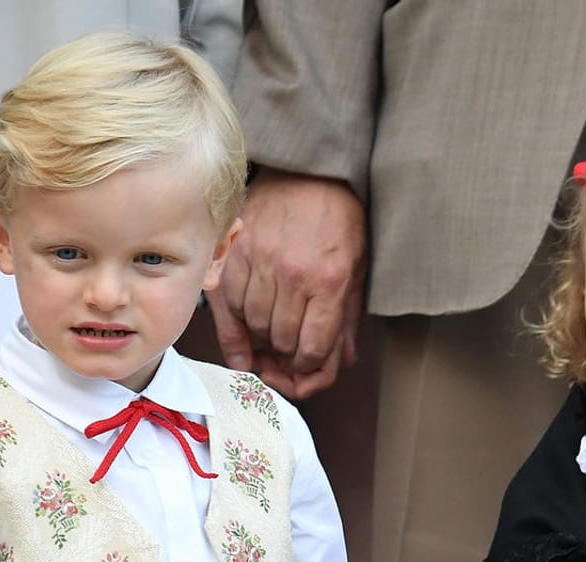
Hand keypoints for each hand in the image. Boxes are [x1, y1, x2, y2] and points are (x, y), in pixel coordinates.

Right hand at [206, 168, 365, 399]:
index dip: (308, 366)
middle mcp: (293, 275)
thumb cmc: (336, 218)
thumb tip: (341, 361)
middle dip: (285, 354)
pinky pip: (229, 305)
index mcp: (329, 281)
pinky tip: (246, 319)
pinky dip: (236, 319)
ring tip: (269, 331)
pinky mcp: (234, 254)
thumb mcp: (356, 268)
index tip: (305, 364)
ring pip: (253, 326)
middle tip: (286, 352)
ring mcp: (260, 263)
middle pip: (281, 341)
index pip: (312, 348)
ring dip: (260, 337)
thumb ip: (346, 318)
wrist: (308, 171)